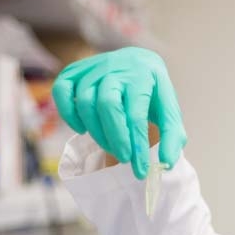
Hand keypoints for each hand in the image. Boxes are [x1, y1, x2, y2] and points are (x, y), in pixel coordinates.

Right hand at [52, 47, 186, 178]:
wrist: (138, 64)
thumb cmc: (154, 96)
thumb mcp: (170, 113)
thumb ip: (173, 138)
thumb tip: (166, 165)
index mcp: (142, 76)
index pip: (136, 114)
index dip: (137, 145)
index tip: (140, 170)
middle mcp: (115, 67)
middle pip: (107, 105)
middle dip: (116, 139)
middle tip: (125, 159)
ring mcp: (92, 68)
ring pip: (85, 101)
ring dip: (96, 132)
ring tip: (111, 147)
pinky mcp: (75, 71)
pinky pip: (62, 90)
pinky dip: (68, 113)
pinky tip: (83, 129)